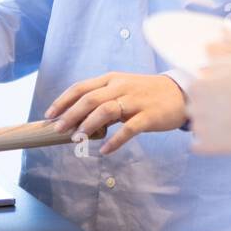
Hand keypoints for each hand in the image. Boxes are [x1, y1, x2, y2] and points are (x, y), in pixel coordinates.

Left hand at [45, 72, 186, 154]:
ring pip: (105, 111)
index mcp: (112, 79)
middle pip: (89, 99)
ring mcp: (135, 101)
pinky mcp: (149, 115)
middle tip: (58, 130)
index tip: (49, 114)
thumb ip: (103, 100)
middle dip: (70, 115)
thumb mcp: (123, 89)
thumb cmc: (147, 93)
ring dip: (88, 126)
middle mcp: (121, 87)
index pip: (81, 87)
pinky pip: (128, 129)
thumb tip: (79, 119)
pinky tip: (105, 150)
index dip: (63, 101)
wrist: (180, 94)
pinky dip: (115, 141)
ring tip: (78, 139)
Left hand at [186, 56, 230, 158]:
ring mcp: (199, 128)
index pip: (194, 89)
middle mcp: (194, 107)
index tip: (224, 95)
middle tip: (229, 110)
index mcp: (199, 86)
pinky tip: (226, 138)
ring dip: (209, 126)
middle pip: (194, 108)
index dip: (209, 91)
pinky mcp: (206, 146)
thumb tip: (201, 69)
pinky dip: (209, 143)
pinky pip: (199, 145)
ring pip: (197, 126)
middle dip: (207, 109)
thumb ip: (215, 63)